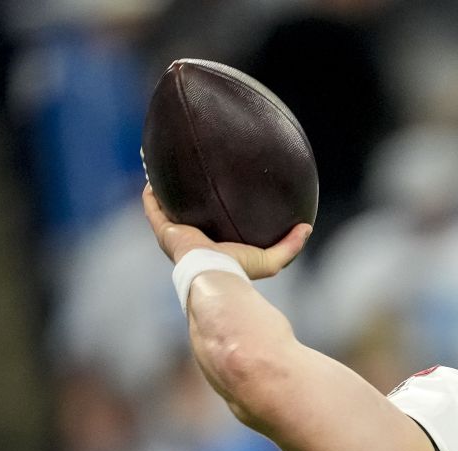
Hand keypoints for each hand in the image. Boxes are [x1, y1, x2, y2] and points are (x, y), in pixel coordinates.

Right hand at [142, 184, 309, 277]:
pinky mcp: (164, 231)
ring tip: (160, 169)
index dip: (209, 212)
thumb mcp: (272, 259)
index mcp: (212, 246)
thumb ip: (290, 245)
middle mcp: (191, 240)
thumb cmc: (241, 271)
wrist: (216, 275)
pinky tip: (151, 173)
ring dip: (161, 190)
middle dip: (183, 199)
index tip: (213, 194)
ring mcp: (175, 236)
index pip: (210, 227)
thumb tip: (307, 227)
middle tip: (187, 178)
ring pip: (164, 209)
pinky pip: (152, 207)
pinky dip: (150, 192)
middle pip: (184, 215)